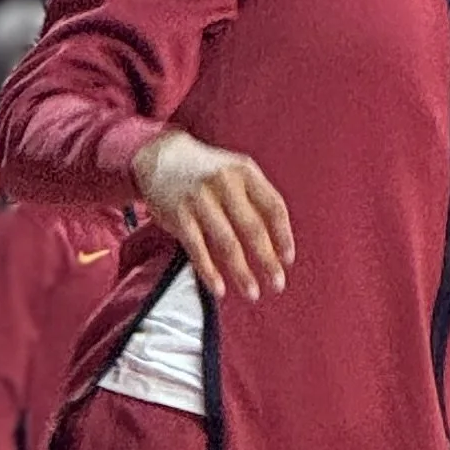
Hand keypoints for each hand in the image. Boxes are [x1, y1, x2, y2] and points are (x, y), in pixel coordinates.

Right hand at [131, 130, 293, 302]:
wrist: (161, 156)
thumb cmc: (208, 172)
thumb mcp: (237, 172)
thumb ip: (257, 199)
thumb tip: (278, 244)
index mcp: (245, 172)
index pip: (274, 207)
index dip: (283, 236)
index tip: (288, 260)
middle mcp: (224, 182)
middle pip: (253, 228)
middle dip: (267, 260)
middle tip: (277, 284)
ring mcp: (200, 199)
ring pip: (227, 243)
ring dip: (242, 272)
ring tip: (252, 293)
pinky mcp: (179, 215)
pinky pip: (198, 249)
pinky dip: (209, 272)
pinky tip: (219, 289)